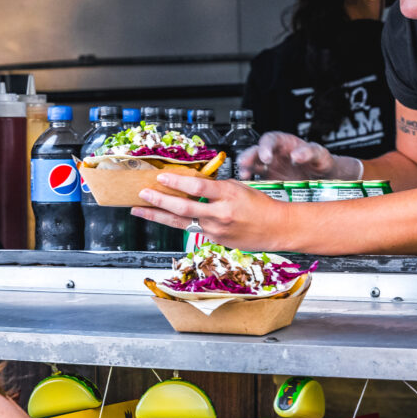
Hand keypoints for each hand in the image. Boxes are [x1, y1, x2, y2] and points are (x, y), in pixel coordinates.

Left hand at [130, 174, 290, 251]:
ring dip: (158, 215)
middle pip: (184, 207)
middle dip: (159, 200)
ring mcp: (216, 229)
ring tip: (140, 209)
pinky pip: (192, 229)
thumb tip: (190, 183)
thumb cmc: (260, 205)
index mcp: (228, 195)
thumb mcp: (238, 187)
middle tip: (142, 194)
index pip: (197, 188)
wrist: (277, 228)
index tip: (161, 177)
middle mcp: (220, 213)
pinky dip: (176, 222)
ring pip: (181, 222)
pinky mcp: (215, 240)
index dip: (177, 182)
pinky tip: (163, 217)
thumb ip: (214, 187)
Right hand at [236, 131, 342, 179]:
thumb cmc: (321, 162)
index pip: (270, 140)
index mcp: (284, 143)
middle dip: (248, 157)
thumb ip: (310, 152)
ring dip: (246, 170)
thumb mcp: (320, 154)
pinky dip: (253, 185)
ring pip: (252, 166)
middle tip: (245, 164)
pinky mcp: (270, 182)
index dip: (265, 147)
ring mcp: (270, 169)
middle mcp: (274, 154)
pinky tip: (251, 190)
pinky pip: (258, 182)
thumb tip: (297, 155)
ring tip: (244, 176)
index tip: (266, 157)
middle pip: (255, 151)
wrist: (325, 179)